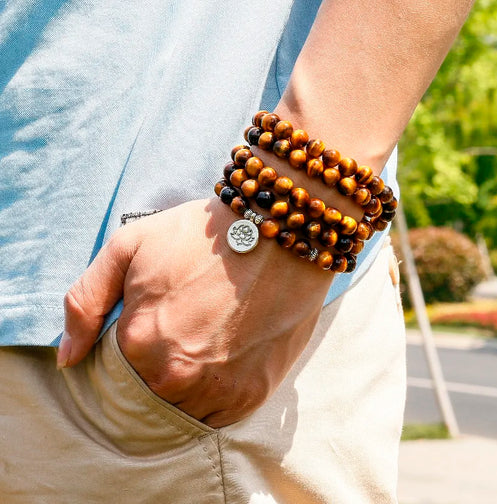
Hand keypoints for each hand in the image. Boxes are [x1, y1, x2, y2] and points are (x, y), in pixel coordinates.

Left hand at [58, 199, 333, 426]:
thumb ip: (85, 301)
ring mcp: (217, 390)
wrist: (278, 232)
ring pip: (182, 407)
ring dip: (187, 383)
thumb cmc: (203, 234)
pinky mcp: (252, 394)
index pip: (111, 372)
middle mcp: (175, 376)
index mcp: (138, 342)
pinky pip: (217, 414)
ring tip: (208, 338)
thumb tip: (69, 358)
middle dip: (157, 364)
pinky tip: (225, 354)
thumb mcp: (129, 245)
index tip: (153, 320)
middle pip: (147, 392)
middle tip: (185, 325)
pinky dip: (215, 393)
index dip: (129, 345)